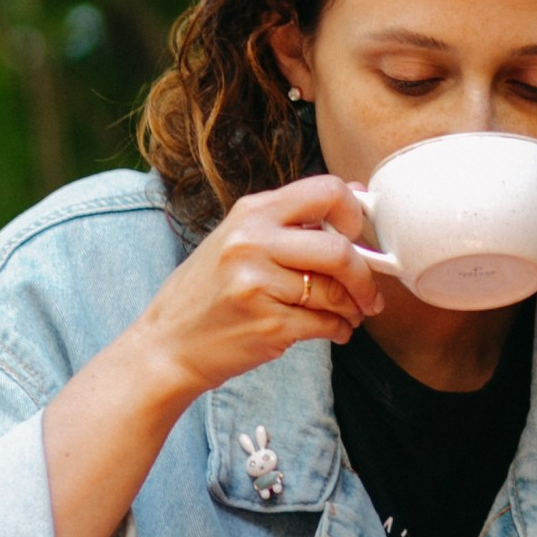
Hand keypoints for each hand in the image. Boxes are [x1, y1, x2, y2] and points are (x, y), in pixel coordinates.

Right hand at [130, 176, 386, 411]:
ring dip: (355, 307)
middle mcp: (253, 242)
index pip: (326, 190)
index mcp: (252, 212)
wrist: (166, 346)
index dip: (355, 212)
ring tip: (351, 314)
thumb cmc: (207, 293)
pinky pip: (325, 324)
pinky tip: (335, 331)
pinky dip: (340, 330)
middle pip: (339, 248)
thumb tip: (355, 193)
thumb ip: (291, 220)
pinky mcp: (267, 324)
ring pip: (335, 292)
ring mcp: (258, 284)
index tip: (359, 235)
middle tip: (370, 292)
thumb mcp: (238, 239)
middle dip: (365, 275)